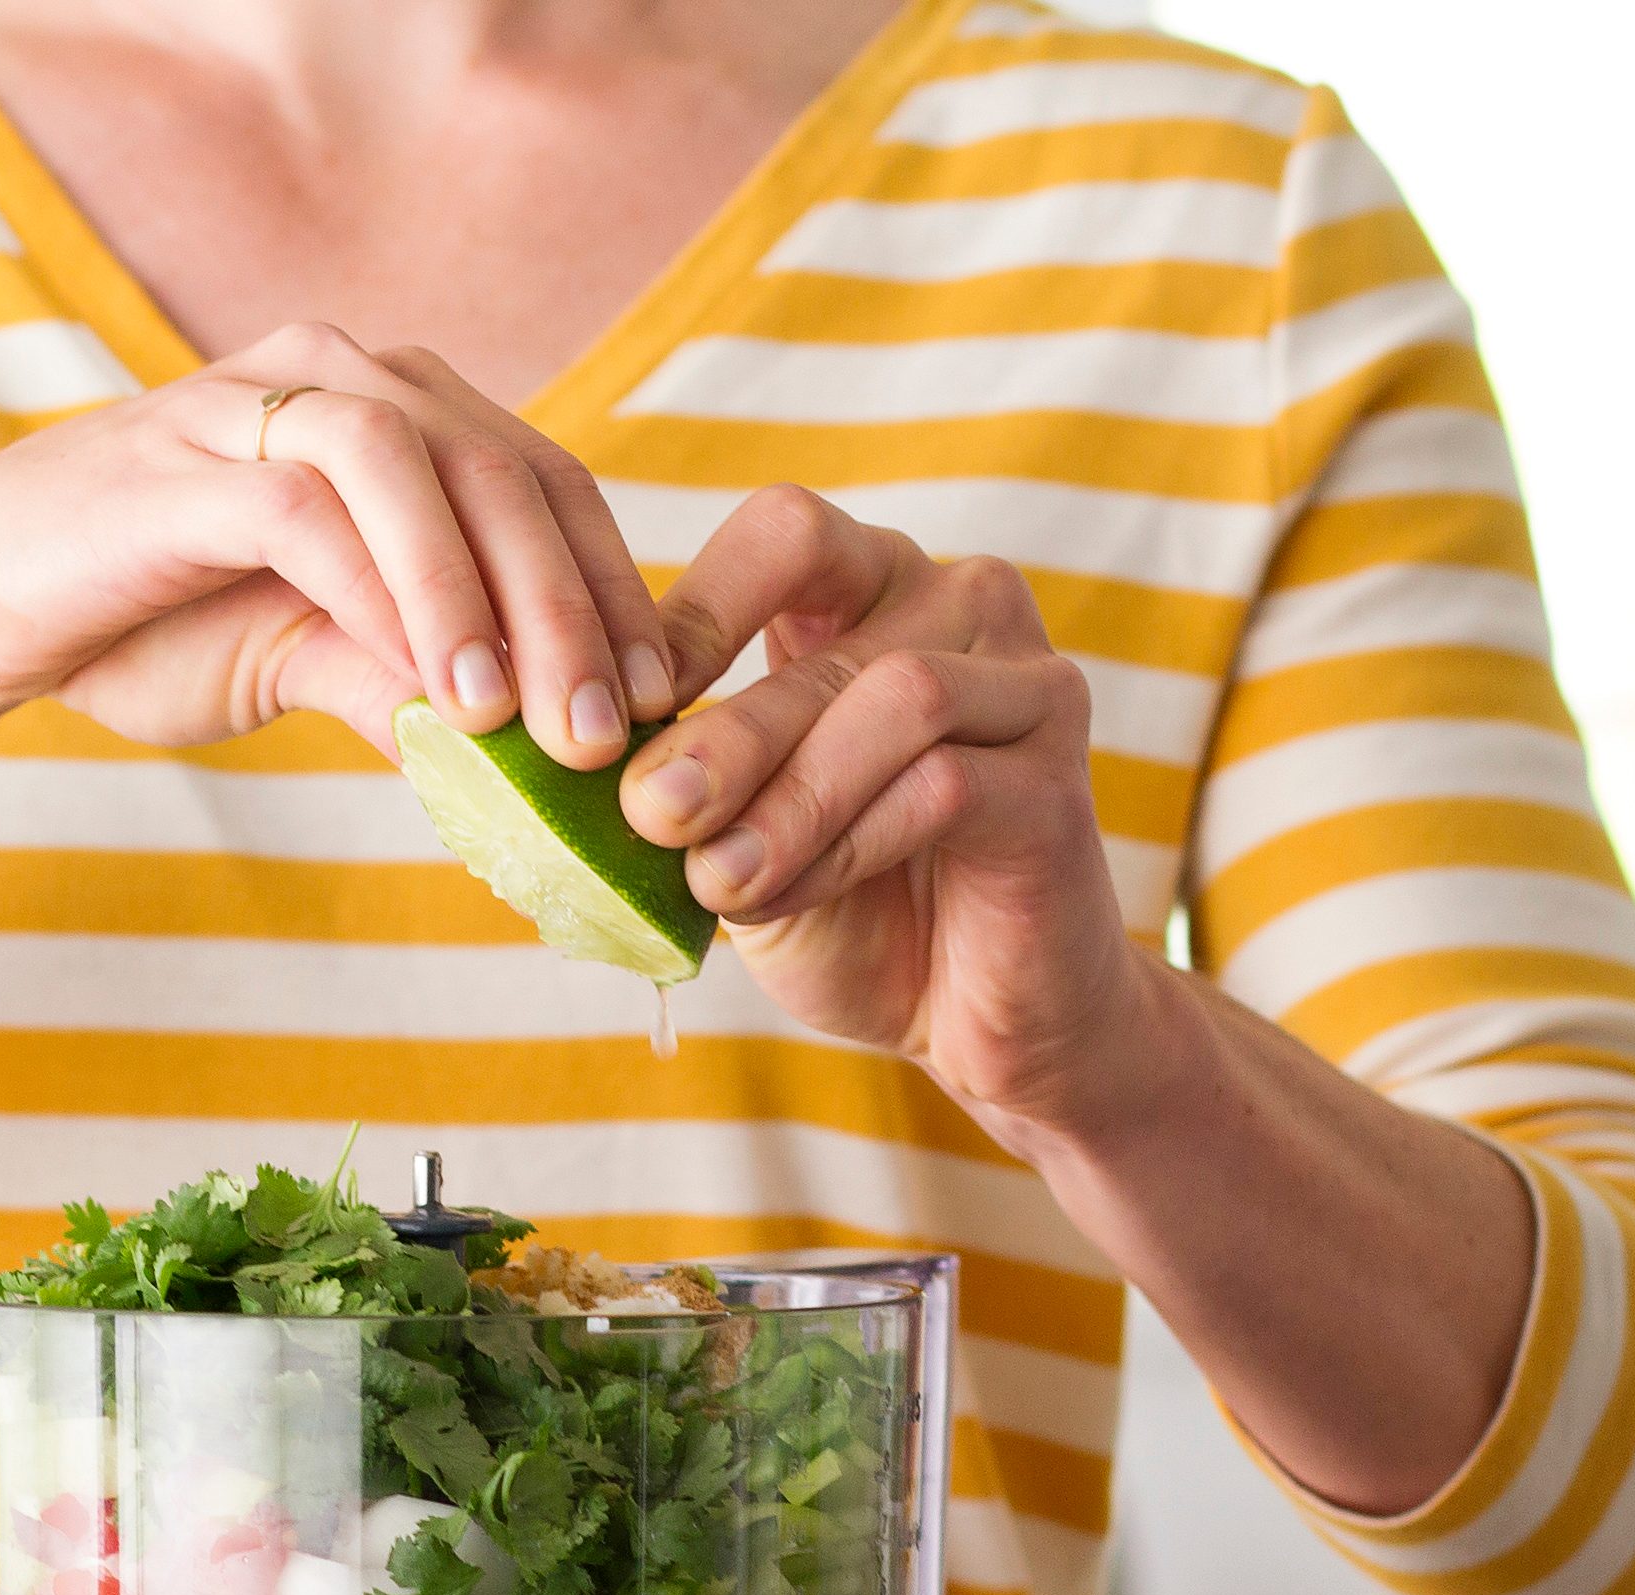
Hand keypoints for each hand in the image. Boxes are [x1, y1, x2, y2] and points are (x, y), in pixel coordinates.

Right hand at [0, 323, 674, 768]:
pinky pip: (317, 509)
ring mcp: (257, 399)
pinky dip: (390, 597)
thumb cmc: (139, 627)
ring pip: (425, 468)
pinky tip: (432, 690)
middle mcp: (336, 370)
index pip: (540, 483)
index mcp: (387, 406)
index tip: (658, 703)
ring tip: (526, 722)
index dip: (611, 590)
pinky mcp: (190, 455)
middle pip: (506, 470)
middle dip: (576, 609)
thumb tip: (530, 760)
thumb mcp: (307, 662)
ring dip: (491, 600)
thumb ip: (412, 682)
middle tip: (614, 734)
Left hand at [618, 487, 1155, 1146]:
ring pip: (897, 698)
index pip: (786, 534)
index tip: (615, 709)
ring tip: (714, 879)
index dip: (698, 607)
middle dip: (725, 734)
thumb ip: (682, 786)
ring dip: (789, 795)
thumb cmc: (857, 911)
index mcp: (873, 589)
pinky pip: (946, 784)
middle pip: (832, 637)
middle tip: (647, 814)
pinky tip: (786, 896)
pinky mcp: (1060, 777)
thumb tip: (575, 757)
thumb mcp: (742, 836)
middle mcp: (961, 606)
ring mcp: (1027, 683)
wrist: (983, 1021)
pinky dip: (849, 843)